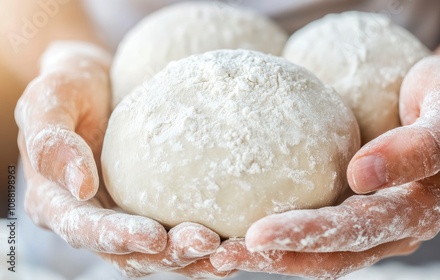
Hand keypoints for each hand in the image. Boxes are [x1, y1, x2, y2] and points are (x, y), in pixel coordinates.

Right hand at [16, 41, 228, 277]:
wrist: (98, 83)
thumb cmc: (71, 87)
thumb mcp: (49, 101)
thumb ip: (53, 141)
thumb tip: (80, 187)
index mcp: (57, 203)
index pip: (85, 230)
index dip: (118, 237)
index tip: (154, 235)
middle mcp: (92, 220)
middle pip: (128, 252)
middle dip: (168, 254)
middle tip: (206, 243)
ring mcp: (124, 218)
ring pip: (158, 254)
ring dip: (193, 258)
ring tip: (229, 252)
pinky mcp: (153, 209)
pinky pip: (177, 234)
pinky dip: (205, 245)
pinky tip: (234, 240)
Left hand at [210, 56, 439, 277]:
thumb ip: (422, 144)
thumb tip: (361, 176)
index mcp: (416, 210)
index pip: (355, 231)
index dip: (307, 236)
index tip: (257, 234)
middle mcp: (390, 228)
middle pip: (329, 255)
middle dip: (276, 257)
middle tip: (223, 253)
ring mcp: (368, 224)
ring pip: (317, 253)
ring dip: (269, 257)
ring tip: (219, 253)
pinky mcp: (349, 208)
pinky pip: (312, 230)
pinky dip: (278, 236)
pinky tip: (239, 228)